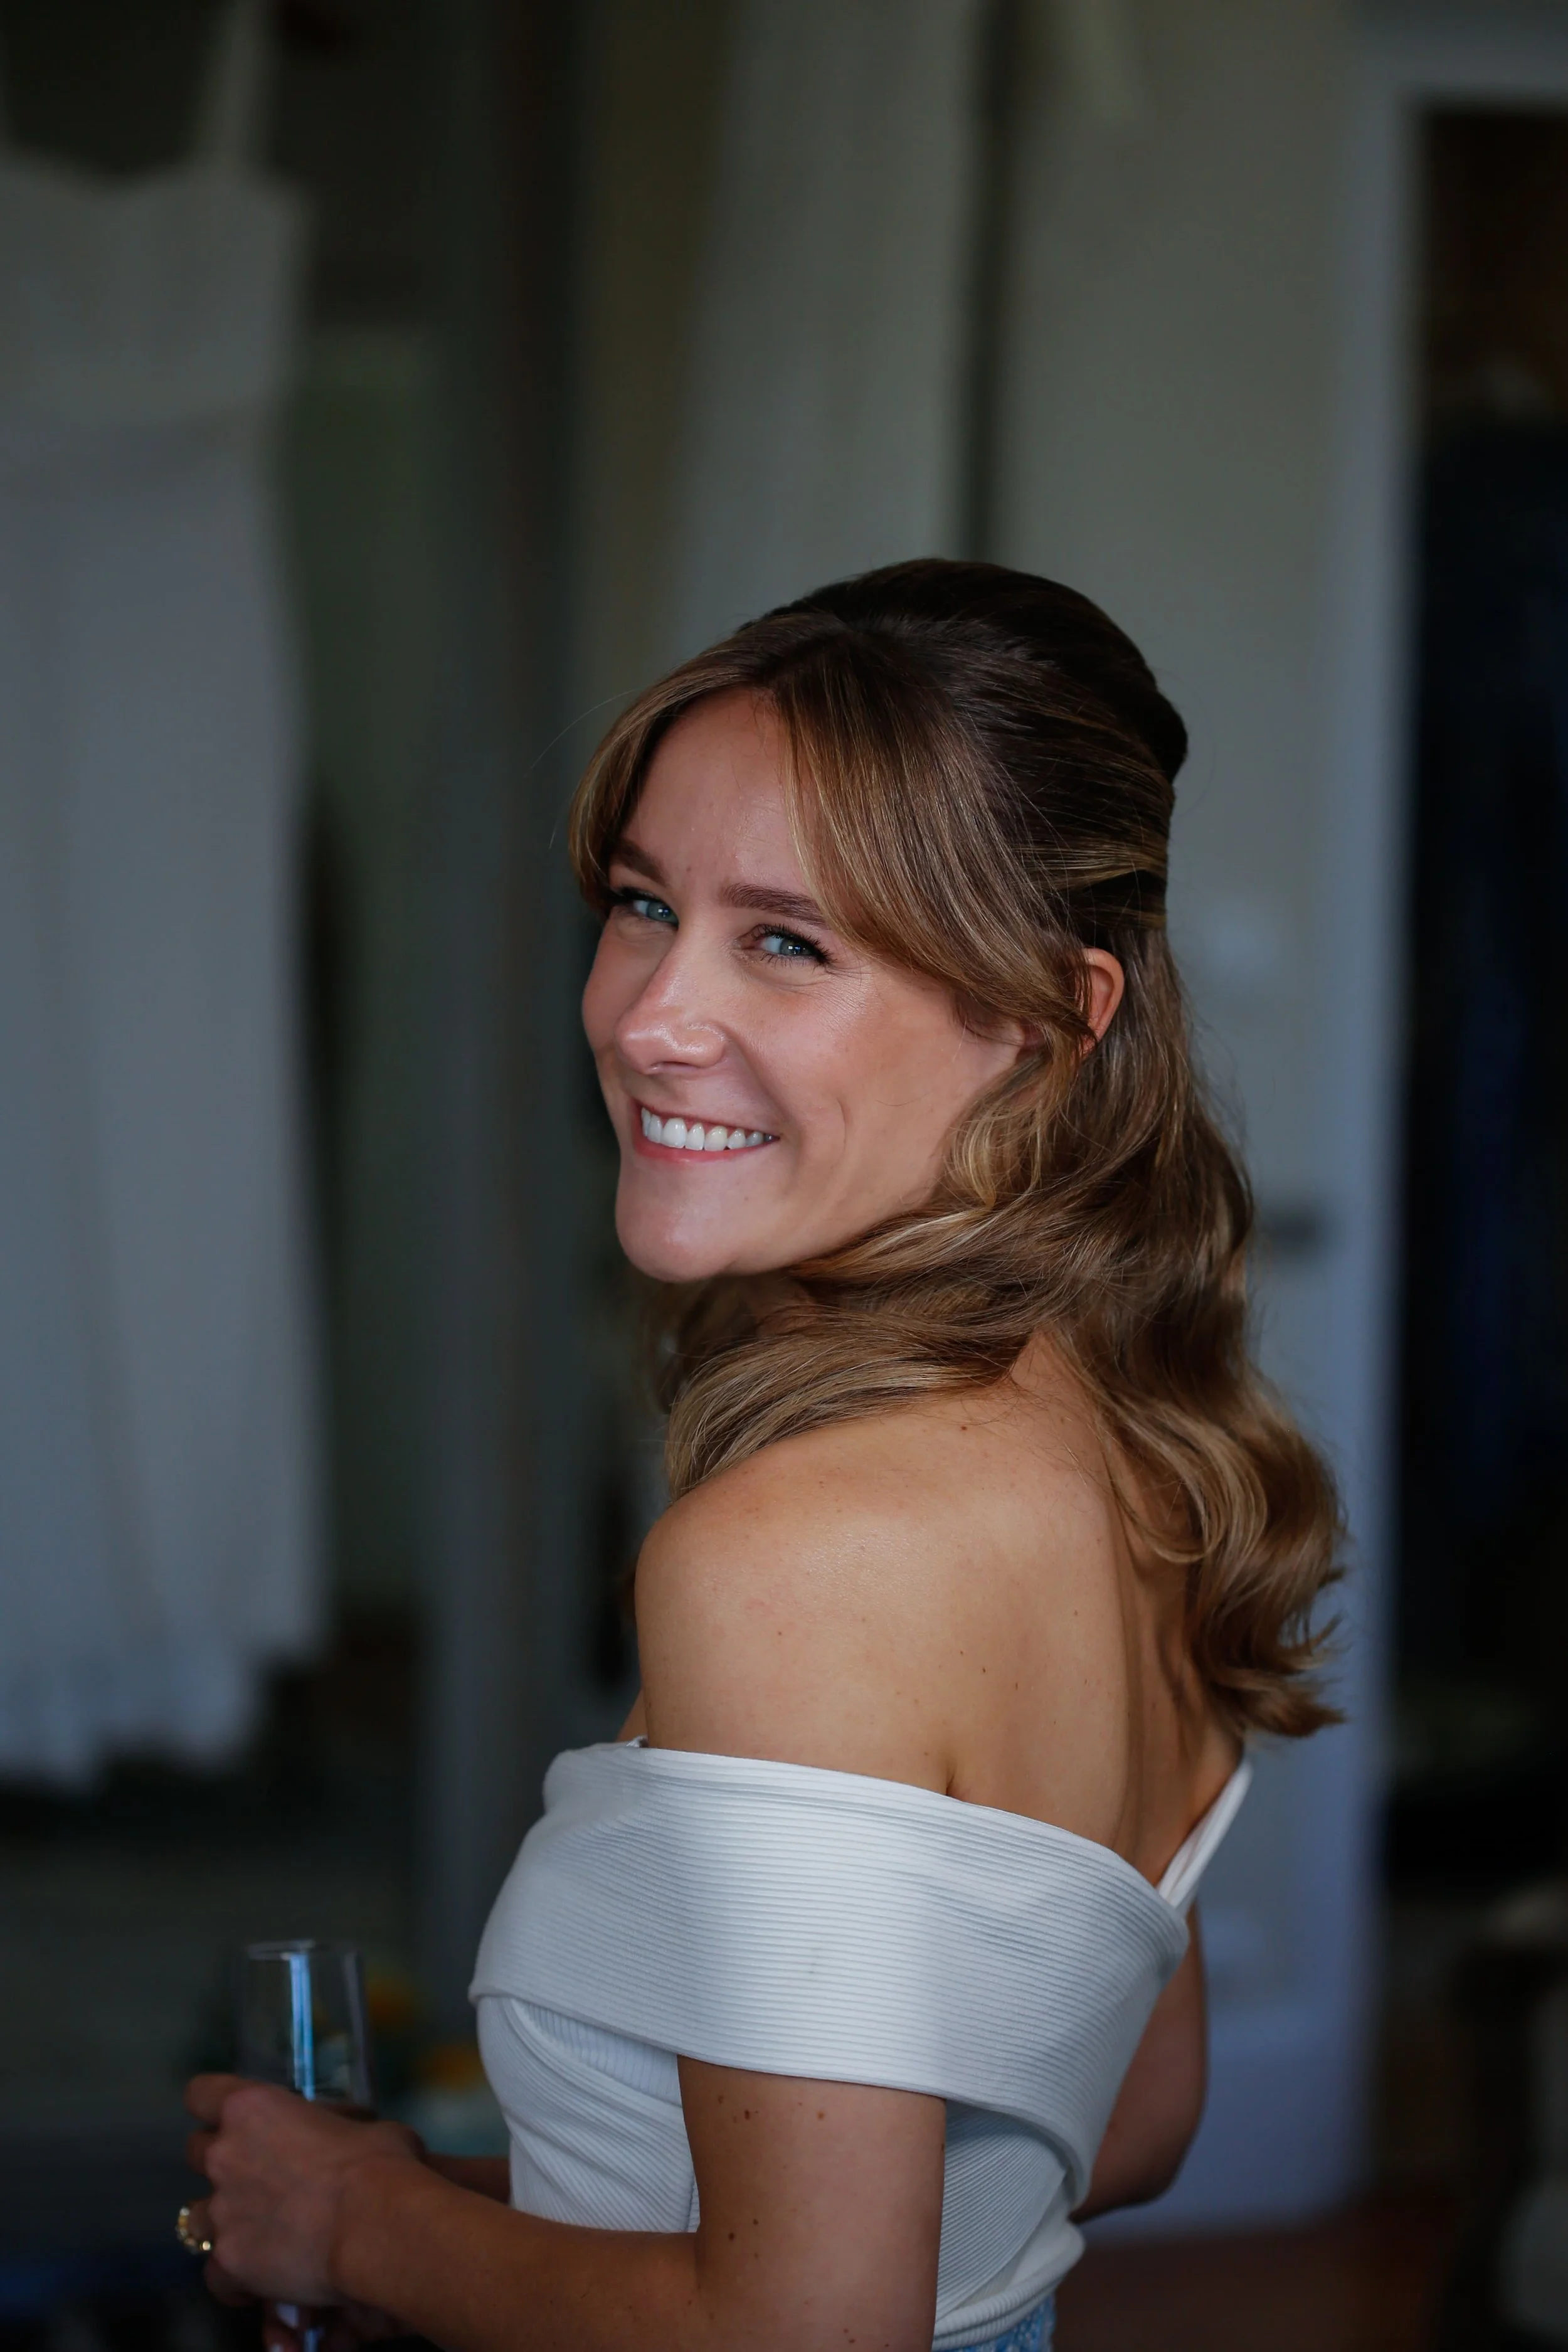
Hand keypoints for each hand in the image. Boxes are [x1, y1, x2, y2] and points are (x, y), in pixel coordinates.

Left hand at [184, 2074, 423, 2306]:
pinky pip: (217, 2274)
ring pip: (195, 2216)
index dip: (212, 2105)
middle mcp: (224, 2155)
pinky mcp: (228, 2262)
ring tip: (256, 2233)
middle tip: (258, 2176)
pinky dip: (234, 2278)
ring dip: (221, 2220)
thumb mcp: (360, 2121)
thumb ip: (332, 2126)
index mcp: (251, 2108)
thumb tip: (339, 2137)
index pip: (201, 2093)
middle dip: (221, 2162)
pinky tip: (260, 2282)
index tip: (232, 2117)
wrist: (373, 2224)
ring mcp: (221, 2212)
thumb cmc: (377, 2159)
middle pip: (196, 2152)